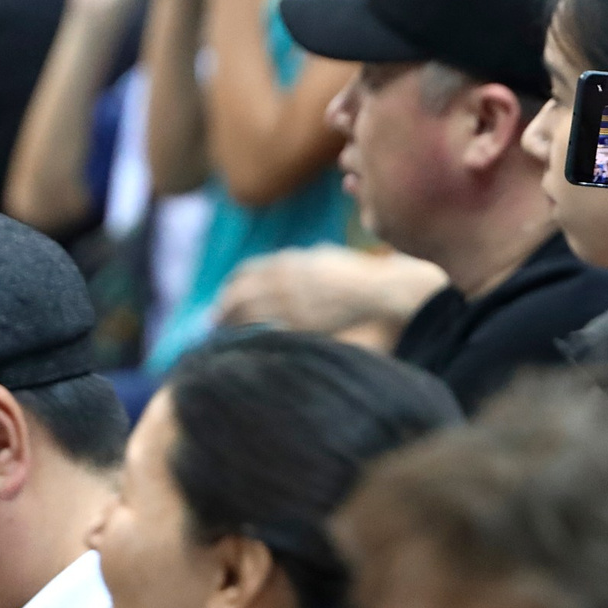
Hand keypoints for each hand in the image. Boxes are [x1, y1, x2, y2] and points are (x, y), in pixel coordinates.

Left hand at [216, 246, 446, 336]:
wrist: (392, 296)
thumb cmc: (369, 280)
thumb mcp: (331, 259)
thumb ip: (307, 262)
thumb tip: (289, 264)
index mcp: (292, 262)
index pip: (247, 273)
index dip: (233, 286)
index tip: (225, 297)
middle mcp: (285, 281)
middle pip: (239, 296)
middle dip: (224, 309)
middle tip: (215, 322)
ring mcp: (291, 306)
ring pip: (247, 316)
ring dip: (231, 326)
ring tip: (224, 338)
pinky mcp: (301, 329)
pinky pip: (267, 335)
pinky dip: (253, 340)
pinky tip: (249, 348)